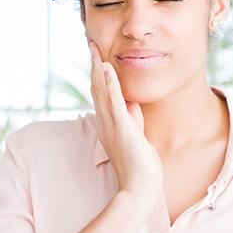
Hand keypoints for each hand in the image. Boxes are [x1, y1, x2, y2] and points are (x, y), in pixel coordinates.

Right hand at [88, 39, 163, 199]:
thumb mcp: (137, 137)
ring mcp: (111, 125)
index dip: (98, 75)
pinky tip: (107, 67)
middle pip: (96, 88)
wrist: (140, 188)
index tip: (98, 57)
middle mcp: (105, 123)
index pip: (100, 96)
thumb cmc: (141, 168)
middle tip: (91, 44)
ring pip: (101, 91)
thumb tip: (134, 104)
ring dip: (98, 68)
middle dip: (94, 65)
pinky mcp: (121, 127)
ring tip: (95, 48)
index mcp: (108, 126)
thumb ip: (135, 120)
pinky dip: (110, 83)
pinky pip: (114, 101)